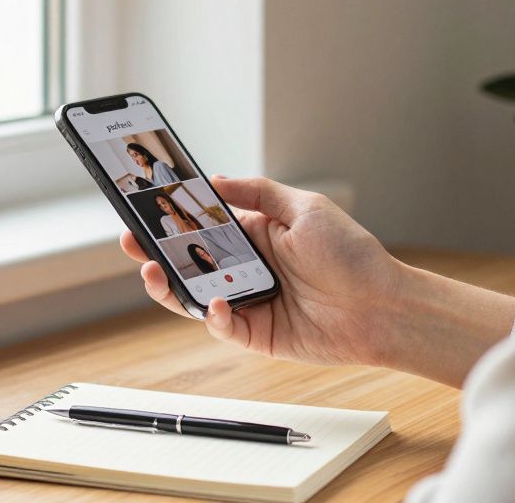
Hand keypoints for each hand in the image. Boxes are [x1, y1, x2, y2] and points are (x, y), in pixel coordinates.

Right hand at [120, 176, 408, 367]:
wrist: (384, 307)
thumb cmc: (352, 254)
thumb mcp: (305, 208)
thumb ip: (257, 194)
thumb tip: (215, 181)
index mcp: (256, 235)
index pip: (203, 225)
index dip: (172, 219)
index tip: (143, 208)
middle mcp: (247, 268)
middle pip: (190, 262)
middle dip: (156, 251)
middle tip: (131, 241)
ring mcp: (249, 302)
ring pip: (196, 297)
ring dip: (170, 286)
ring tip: (153, 271)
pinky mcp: (257, 334)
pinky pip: (223, 327)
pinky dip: (214, 316)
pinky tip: (218, 304)